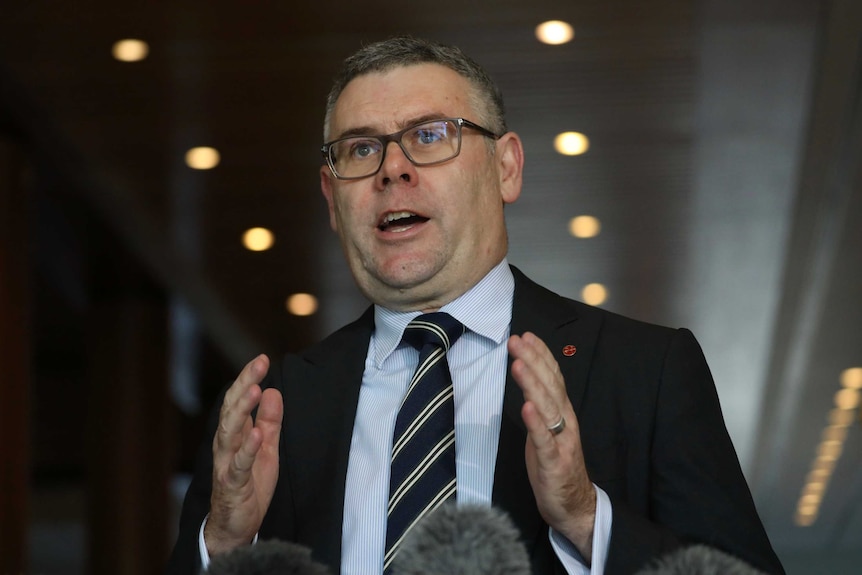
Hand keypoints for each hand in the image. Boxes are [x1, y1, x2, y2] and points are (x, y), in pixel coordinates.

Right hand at [204, 354, 283, 555]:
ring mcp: (227, 464)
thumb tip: (274, 391)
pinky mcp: (233, 484)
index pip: (238, 401)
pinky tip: (256, 434)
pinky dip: (247, 449)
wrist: (236, 527)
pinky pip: (239, 465)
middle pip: (231, 409)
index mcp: (234, 434)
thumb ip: (270, 422)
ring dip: (242, 410)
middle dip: (244, 385)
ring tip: (255, 390)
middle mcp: (226, 445)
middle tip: (259, 365)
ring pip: (230, 432)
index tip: (262, 358)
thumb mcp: (267, 448)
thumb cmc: (249, 486)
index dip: (248, 379)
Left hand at [508, 332, 595, 560]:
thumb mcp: (545, 429)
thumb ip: (540, 405)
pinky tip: (526, 407)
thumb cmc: (555, 466)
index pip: (553, 378)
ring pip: (547, 407)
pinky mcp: (554, 463)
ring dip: (533, 384)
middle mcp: (565, 422)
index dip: (541, 356)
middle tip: (517, 341)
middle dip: (533, 361)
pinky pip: (544, 440)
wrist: (573, 506)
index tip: (526, 336)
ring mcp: (561, 441)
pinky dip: (535, 423)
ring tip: (519, 364)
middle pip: (550, 386)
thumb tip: (526, 378)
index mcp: (562, 413)